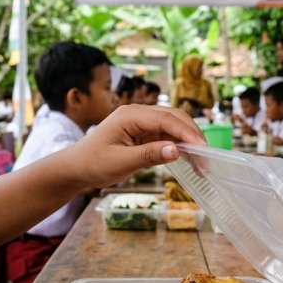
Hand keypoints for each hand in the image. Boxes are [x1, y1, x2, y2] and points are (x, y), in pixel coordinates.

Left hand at [65, 105, 204, 188]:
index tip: (202, 149)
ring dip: (188, 142)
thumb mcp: (122, 162)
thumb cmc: (93, 164)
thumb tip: (176, 150)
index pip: (166, 119)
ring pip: (174, 126)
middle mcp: (138, 114)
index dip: (187, 133)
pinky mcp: (143, 133)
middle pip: (174, 118)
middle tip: (206, 160)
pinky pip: (167, 135)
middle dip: (193, 136)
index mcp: (130, 115)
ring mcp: (141, 122)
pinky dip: (179, 146)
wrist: (76, 168)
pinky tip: (188, 159)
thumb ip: (150, 155)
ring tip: (201, 163)